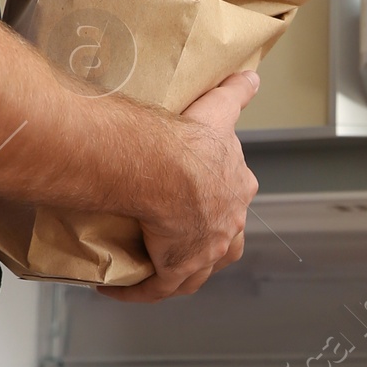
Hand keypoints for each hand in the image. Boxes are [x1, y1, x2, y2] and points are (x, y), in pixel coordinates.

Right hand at [100, 72, 259, 300]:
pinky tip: (114, 288)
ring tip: (151, 266)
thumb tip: (251, 77)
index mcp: (237, 189)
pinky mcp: (176, 268)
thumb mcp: (217, 112)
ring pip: (194, 271)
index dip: (220, 202)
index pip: (234, 200)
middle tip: (175, 236)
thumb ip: (235, 95)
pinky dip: (136, 290)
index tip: (197, 200)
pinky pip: (155, 288)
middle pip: (221, 241)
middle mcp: (228, 225)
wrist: (163, 166)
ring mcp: (205, 252)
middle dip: (205, 242)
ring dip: (175, 271)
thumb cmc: (188, 140)